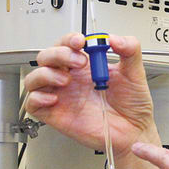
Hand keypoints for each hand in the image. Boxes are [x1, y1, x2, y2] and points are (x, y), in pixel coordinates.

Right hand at [24, 33, 162, 168]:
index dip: (68, 40)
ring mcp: (62, 96)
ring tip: (66, 80)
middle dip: (58, 54)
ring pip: (34, 78)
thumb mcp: (135, 73)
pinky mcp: (56, 115)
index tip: (81, 42)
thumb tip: (113, 38)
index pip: (66, 45)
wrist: (134, 131)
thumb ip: (130, 50)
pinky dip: (37, 98)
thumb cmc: (133, 105)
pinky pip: (33, 104)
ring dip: (45, 74)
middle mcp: (70, 79)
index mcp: (86, 66)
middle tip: (78, 61)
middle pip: (46, 57)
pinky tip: (54, 98)